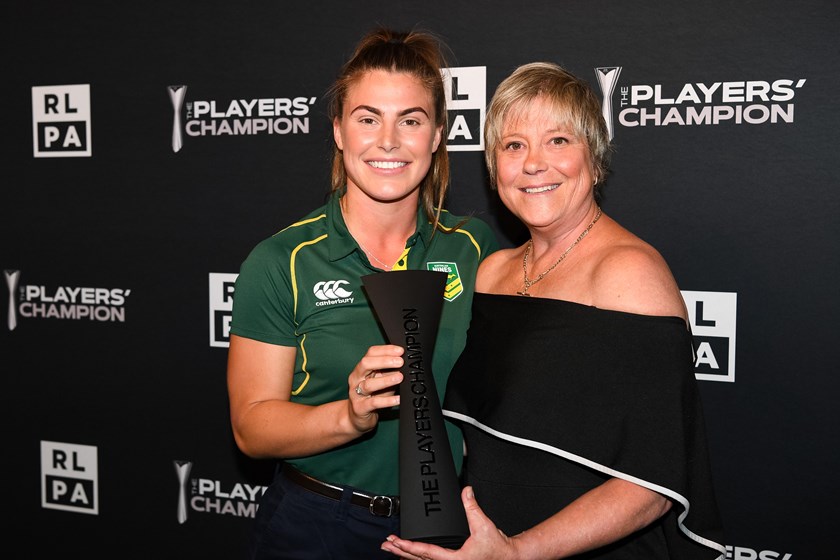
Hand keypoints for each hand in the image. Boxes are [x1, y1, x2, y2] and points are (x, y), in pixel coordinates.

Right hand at [348, 344, 403, 432]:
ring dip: (386, 380)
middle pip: (366, 364)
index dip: (386, 350)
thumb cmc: (373, 396)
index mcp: (362, 368)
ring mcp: (356, 393)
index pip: (371, 353)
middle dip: (384, 361)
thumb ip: (390, 371)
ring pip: (369, 384)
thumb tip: (404, 363)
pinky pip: (373, 403)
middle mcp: (356, 378)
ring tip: (400, 377)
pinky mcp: (360, 408)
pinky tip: (398, 399)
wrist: (357, 418)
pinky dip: (387, 401)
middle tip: (400, 362)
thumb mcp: (382, 381)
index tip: (400, 351)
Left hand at [381, 487, 515, 559]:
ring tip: (394, 550)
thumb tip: (466, 491)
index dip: (409, 546)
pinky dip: (418, 558)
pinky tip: (411, 555)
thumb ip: (472, 507)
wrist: (508, 558)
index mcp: (455, 559)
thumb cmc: (497, 548)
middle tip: (386, 545)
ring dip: (407, 556)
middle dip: (401, 552)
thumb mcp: (483, 526)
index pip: (426, 552)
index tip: (396, 541)